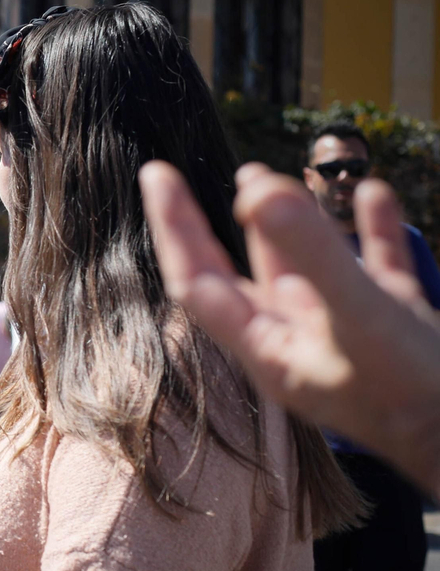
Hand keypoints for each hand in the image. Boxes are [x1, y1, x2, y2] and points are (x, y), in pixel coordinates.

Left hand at [140, 160, 439, 489]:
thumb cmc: (414, 395)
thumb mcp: (359, 315)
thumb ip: (311, 254)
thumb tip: (255, 190)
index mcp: (268, 349)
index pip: (199, 280)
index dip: (174, 227)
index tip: (156, 176)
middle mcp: (297, 341)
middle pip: (237, 275)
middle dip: (204, 227)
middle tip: (172, 178)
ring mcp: (345, 336)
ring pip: (303, 271)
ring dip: (282, 226)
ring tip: (262, 177)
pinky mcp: (397, 328)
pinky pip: (375, 269)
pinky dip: (371, 231)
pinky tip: (374, 194)